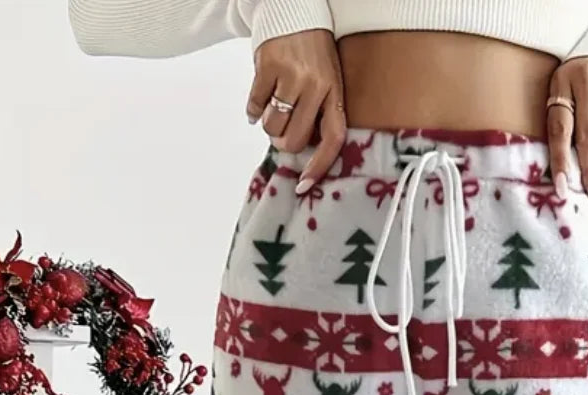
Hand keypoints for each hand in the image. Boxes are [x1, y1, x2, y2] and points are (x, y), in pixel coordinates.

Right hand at [248, 31, 346, 192]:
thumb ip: (319, 112)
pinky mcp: (268, 66)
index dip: (318, 167)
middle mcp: (316, 86)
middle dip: (282, 141)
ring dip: (267, 124)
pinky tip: (260, 96)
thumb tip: (300, 151)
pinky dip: (253, 108)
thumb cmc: (312, 53)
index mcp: (334, 93)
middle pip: (293, 140)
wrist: (294, 10)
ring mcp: (291, 76)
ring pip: (271, 126)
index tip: (303, 185)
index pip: (332, 139)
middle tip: (281, 130)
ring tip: (273, 106)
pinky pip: (254, 106)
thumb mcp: (327, 80)